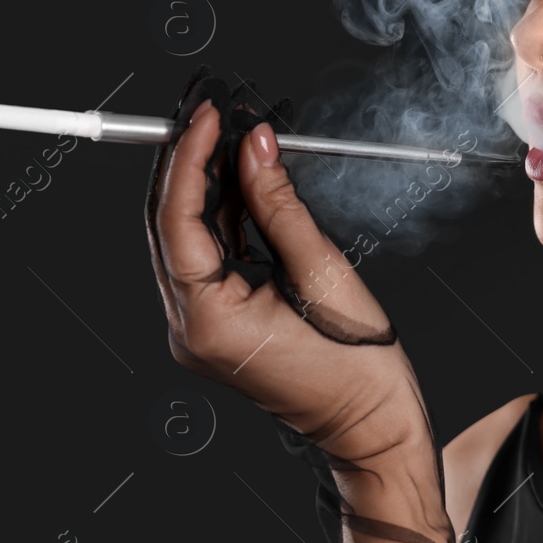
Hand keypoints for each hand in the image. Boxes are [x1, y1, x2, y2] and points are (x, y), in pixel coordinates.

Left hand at [147, 85, 428, 462]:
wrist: (372, 427)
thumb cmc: (358, 370)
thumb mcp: (322, 274)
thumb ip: (280, 205)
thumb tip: (254, 147)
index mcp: (207, 323)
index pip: (177, 221)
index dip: (188, 159)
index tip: (205, 115)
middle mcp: (190, 330)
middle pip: (169, 228)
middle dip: (189, 165)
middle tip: (213, 116)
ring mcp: (200, 330)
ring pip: (184, 240)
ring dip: (207, 187)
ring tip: (234, 139)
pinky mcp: (218, 325)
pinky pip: (207, 260)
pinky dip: (222, 218)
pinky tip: (243, 181)